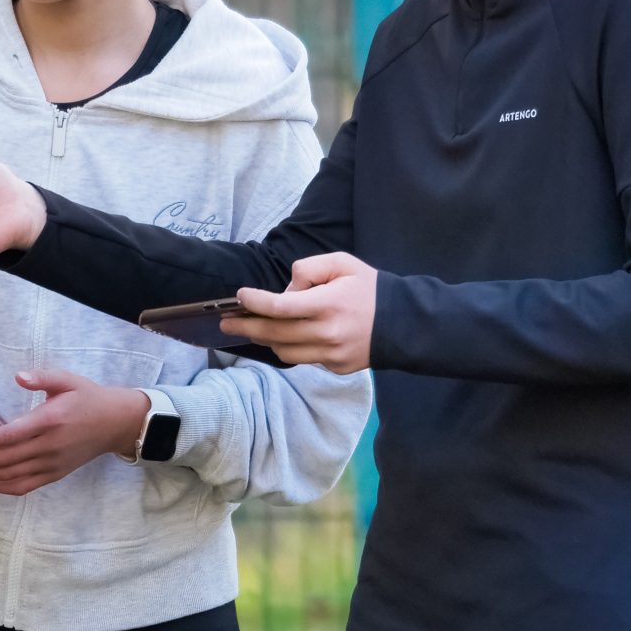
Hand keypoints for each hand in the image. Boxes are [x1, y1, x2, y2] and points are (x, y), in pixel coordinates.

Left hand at [0, 371, 150, 496]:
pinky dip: (0, 486)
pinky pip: (22, 486)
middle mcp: (48, 447)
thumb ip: (42, 377)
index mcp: (49, 422)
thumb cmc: (89, 398)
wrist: (116, 423)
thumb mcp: (68, 379)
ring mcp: (51, 465)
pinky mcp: (53, 475)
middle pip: (4, 459)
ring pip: (10, 475)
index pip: (10, 436)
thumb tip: (18, 376)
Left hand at [219, 252, 377, 372]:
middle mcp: (327, 333)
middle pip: (275, 333)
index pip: (280, 307)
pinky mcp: (335, 367)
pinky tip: (285, 336)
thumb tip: (286, 290)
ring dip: (266, 339)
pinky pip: (303, 359)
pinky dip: (290, 347)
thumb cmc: (370, 288)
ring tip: (254, 328)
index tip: (239, 296)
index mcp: (328, 304)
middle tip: (226, 322)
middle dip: (246, 326)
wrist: (404, 323)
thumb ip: (309, 269)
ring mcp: (331, 354)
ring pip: (284, 352)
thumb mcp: (342, 263)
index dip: (255, 302)